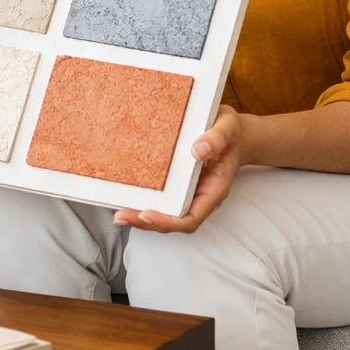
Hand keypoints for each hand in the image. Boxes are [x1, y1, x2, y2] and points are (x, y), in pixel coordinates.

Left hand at [114, 104, 246, 233]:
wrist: (232, 132)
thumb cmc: (231, 131)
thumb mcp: (228, 127)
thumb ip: (217, 138)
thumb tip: (198, 150)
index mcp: (214, 190)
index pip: (191, 217)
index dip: (168, 222)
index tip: (147, 216)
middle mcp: (198, 195)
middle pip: (172, 220)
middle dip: (146, 222)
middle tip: (120, 216)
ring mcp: (187, 191)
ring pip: (164, 211)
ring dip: (140, 214)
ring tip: (117, 211)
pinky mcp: (176, 182)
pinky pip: (160, 196)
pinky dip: (143, 197)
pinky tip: (124, 192)